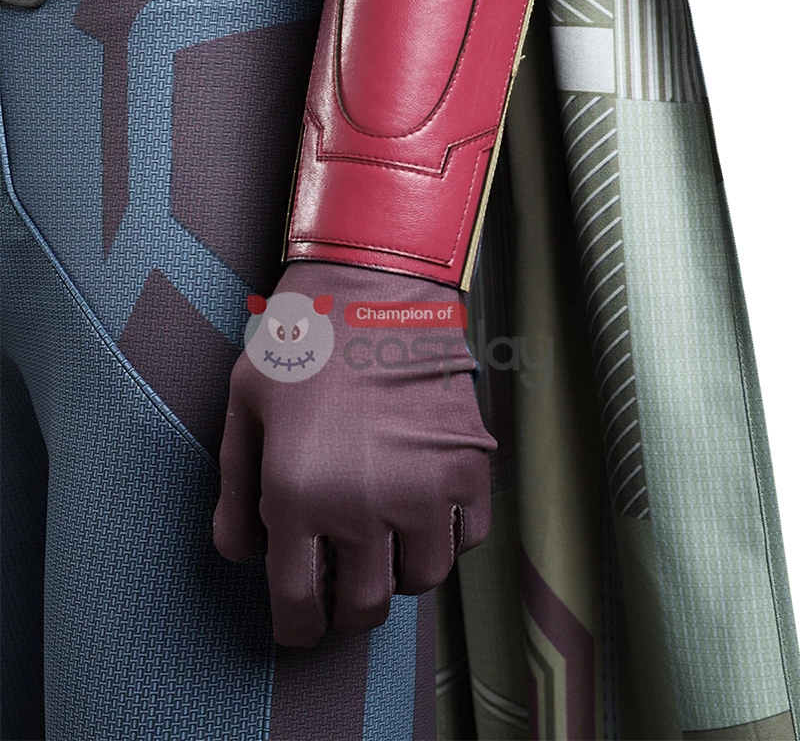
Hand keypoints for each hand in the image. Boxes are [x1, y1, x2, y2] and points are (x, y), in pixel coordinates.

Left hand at [213, 262, 495, 646]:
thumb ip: (235, 493)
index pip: (299, 607)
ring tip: (383, 546)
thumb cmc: (302, 344)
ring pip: (422, 581)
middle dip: (345, 611)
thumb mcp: (243, 410)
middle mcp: (365, 506)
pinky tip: (424, 512)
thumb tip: (241, 555)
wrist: (376, 287)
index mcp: (299, 496)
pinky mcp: (469, 466)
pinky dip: (445, 541)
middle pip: (364, 606)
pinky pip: (467, 540)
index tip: (302, 626)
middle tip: (340, 588)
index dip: (297, 629)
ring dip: (398, 575)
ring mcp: (427, 488)